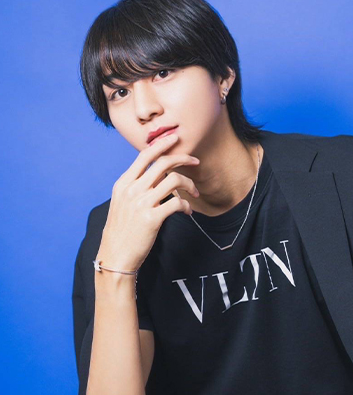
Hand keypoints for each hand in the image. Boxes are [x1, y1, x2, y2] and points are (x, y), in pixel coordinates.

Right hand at [97, 131, 199, 270]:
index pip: (144, 155)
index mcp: (123, 184)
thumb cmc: (122, 231)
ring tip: (194, 193)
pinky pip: (177, 203)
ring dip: (189, 184)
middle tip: (195, 160)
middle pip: (162, 163)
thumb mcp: (122, 203)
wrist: (116, 256)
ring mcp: (141, 203)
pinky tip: (188, 211)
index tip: (176, 139)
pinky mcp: (152, 218)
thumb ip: (136, 187)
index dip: (162, 144)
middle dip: (183, 158)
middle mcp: (131, 190)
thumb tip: (157, 176)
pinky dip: (186, 205)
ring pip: (173, 180)